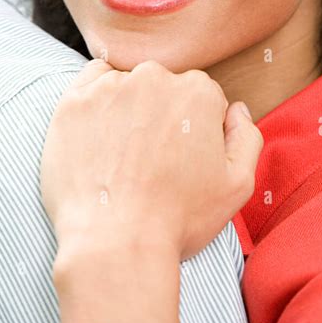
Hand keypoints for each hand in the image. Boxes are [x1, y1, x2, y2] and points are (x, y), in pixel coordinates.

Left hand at [40, 58, 262, 262]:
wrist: (114, 244)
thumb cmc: (178, 219)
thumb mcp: (237, 184)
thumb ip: (246, 136)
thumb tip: (236, 109)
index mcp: (198, 92)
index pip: (200, 95)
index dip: (193, 128)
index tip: (180, 156)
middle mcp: (155, 77)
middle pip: (163, 86)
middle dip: (160, 113)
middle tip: (150, 159)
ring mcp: (111, 87)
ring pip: (126, 85)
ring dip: (127, 107)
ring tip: (121, 155)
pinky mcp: (74, 101)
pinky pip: (90, 84)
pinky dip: (95, 101)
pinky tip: (99, 136)